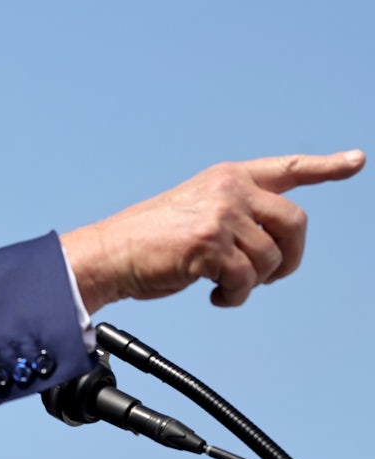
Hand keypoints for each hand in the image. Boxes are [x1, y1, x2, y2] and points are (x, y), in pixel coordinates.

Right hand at [61, 150, 365, 313]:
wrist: (110, 253)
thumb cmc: (148, 239)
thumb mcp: (196, 210)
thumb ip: (237, 214)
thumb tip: (276, 245)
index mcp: (226, 177)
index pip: (286, 169)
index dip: (326, 166)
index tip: (356, 161)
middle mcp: (227, 189)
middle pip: (295, 223)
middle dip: (290, 257)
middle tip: (267, 276)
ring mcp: (219, 214)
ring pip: (271, 259)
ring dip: (253, 283)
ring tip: (225, 286)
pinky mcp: (209, 244)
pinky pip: (245, 281)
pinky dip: (234, 297)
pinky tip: (215, 295)